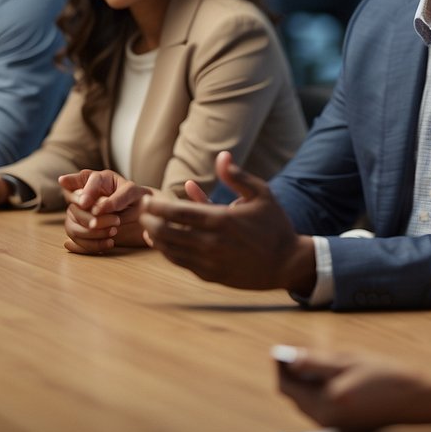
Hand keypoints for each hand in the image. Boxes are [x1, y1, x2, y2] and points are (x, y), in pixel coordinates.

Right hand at [60, 169, 152, 253]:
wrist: (141, 215)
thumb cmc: (136, 199)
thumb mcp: (132, 193)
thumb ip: (117, 198)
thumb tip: (97, 210)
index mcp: (96, 179)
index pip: (81, 180)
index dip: (82, 192)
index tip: (85, 203)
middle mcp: (83, 194)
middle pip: (74, 207)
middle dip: (90, 217)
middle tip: (115, 221)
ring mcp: (78, 213)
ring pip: (72, 225)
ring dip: (92, 233)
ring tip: (114, 231)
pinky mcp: (79, 229)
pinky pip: (76, 240)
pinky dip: (92, 244)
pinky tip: (109, 242)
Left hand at [139, 151, 314, 292]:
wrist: (287, 263)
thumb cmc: (275, 225)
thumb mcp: (262, 194)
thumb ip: (238, 176)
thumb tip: (222, 156)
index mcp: (221, 220)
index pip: (177, 213)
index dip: (156, 206)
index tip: (147, 200)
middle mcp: (211, 243)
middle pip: (166, 232)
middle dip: (149, 220)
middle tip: (143, 211)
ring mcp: (209, 262)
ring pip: (170, 250)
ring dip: (155, 237)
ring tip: (148, 226)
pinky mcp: (210, 275)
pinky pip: (181, 263)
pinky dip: (168, 252)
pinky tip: (163, 243)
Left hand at [275, 347, 430, 431]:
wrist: (418, 399)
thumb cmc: (386, 376)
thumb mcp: (348, 361)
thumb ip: (314, 361)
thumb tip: (287, 356)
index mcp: (325, 406)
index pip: (287, 387)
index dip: (281, 366)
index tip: (281, 348)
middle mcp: (326, 422)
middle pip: (295, 396)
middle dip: (293, 373)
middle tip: (300, 350)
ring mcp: (335, 427)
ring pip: (307, 402)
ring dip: (306, 382)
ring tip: (319, 360)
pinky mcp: (344, 426)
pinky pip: (321, 408)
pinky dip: (319, 391)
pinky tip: (333, 376)